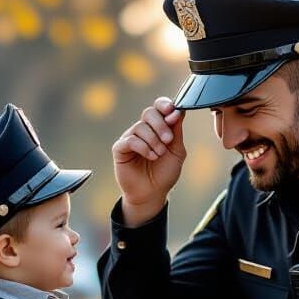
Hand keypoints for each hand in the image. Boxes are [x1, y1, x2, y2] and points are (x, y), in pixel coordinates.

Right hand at [112, 98, 186, 225]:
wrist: (152, 193)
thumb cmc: (164, 173)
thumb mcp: (177, 151)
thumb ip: (177, 131)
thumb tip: (178, 110)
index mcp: (158, 127)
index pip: (159, 106)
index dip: (165, 105)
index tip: (173, 112)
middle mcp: (144, 129)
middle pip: (149, 113)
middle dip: (161, 125)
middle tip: (168, 140)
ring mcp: (130, 138)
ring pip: (140, 126)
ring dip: (153, 141)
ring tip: (159, 155)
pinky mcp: (120, 148)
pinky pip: (130, 140)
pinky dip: (143, 147)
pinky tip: (150, 157)